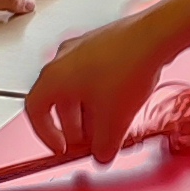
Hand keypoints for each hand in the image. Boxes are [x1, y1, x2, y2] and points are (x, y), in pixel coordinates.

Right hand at [27, 7, 174, 160]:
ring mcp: (82, 48)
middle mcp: (63, 59)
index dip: (46, 135)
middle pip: (57, 101)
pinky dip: (100, 96)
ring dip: (87, 114)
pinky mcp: (102, 43)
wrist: (154, 35)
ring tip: (105, 128)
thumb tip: (102, 154)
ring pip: (76, 89)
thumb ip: (103, 146)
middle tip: (86, 143)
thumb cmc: (127, 65)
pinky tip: (118, 107)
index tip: (61, 148)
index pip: (35, 111)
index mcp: (53, 77)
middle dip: (72, 128)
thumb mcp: (113, 120)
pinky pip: (93, 75)